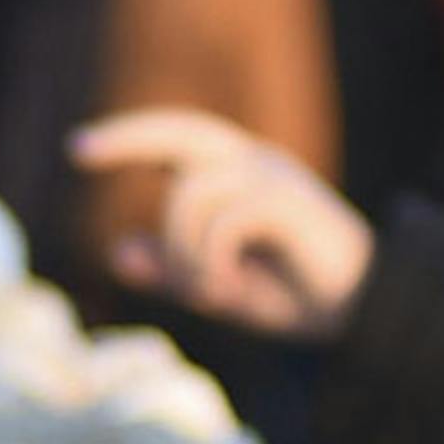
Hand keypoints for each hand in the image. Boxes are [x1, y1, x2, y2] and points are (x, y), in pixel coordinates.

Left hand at [73, 110, 372, 335]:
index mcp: (240, 176)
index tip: (77, 149)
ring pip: (191, 195)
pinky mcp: (288, 202)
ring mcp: (274, 178)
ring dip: (184, 252)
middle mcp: (256, 164)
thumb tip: (117, 252)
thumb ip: (174, 269)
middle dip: (129, 138)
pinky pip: (222, 222)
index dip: (130, 138)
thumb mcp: (221, 285)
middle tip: (78, 153)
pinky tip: (225, 294)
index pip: (178, 140)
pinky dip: (210, 261)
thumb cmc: (298, 295)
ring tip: (208, 295)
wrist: (366, 312)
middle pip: (182, 131)